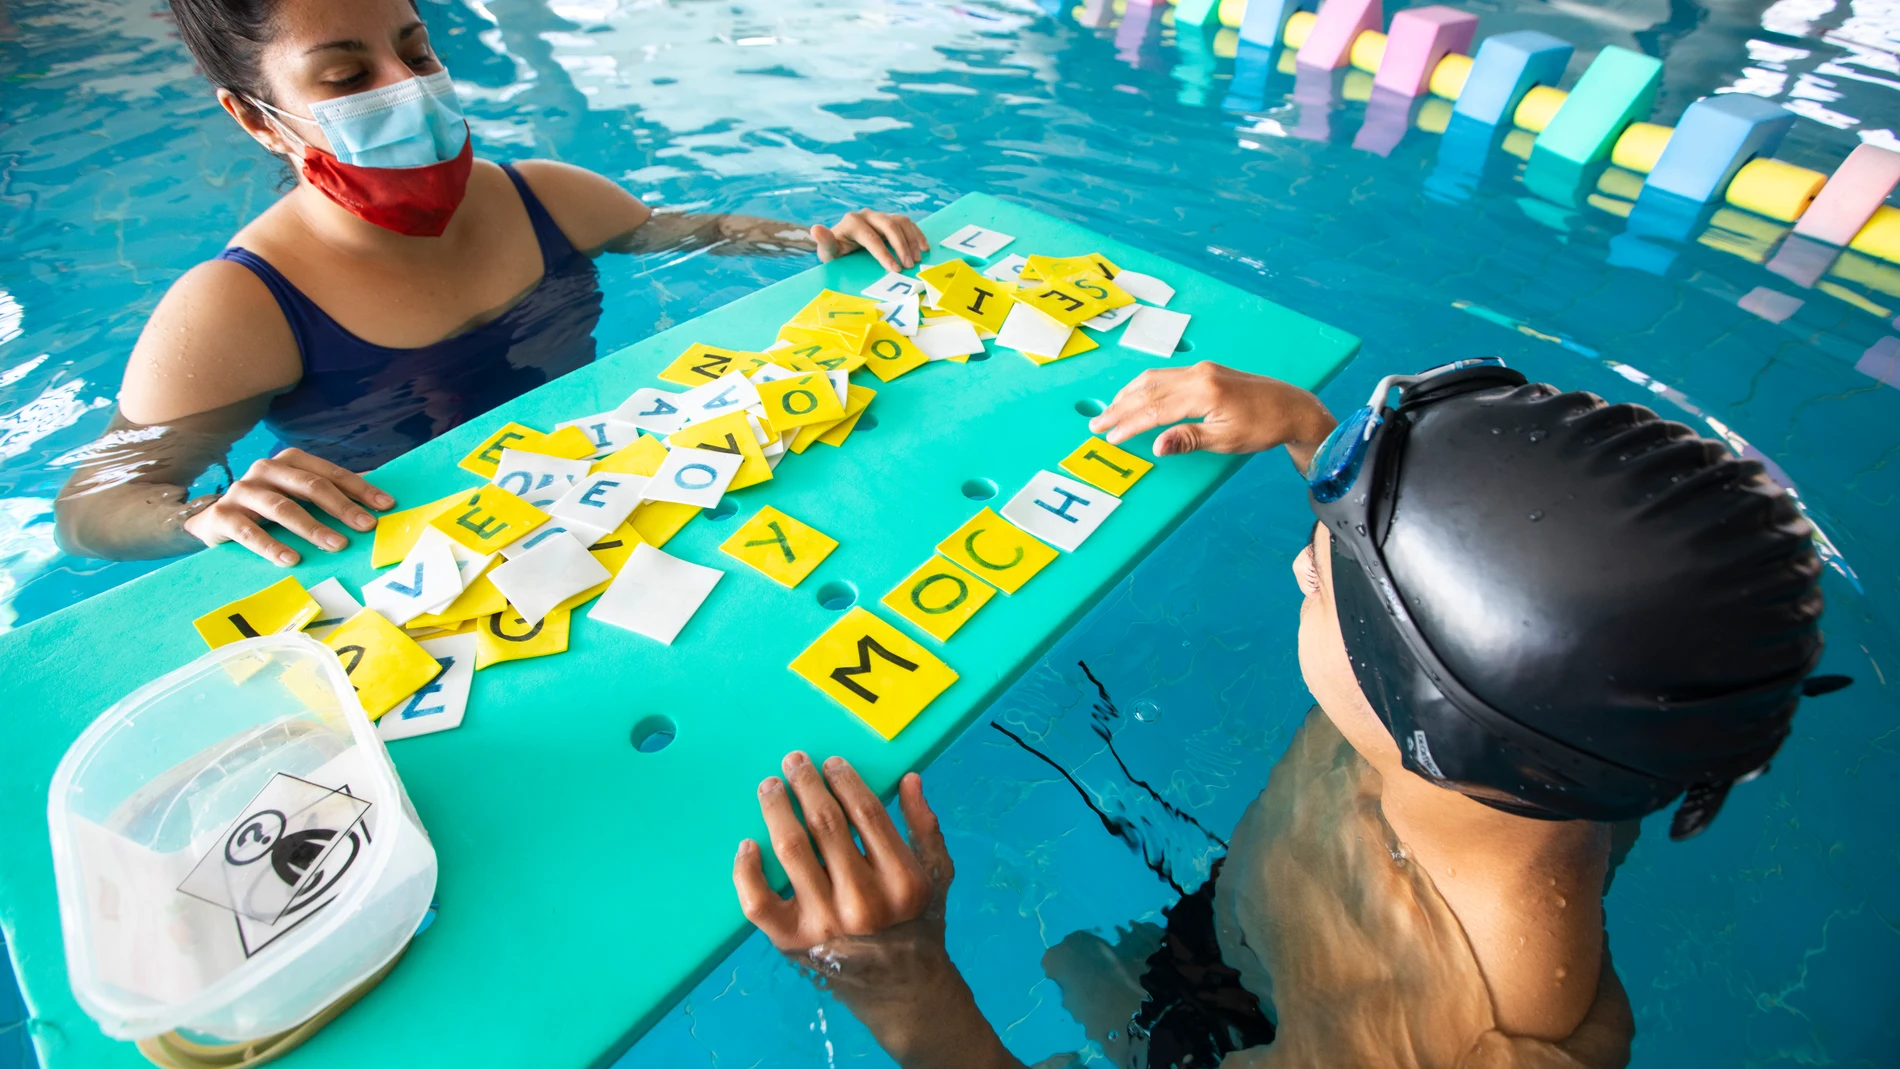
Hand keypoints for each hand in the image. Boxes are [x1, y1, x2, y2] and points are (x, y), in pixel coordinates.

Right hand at [183, 447, 393, 565]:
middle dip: (342, 507)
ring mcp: (242, 491)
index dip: (360, 489)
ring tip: (337, 545)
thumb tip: (380, 498)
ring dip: (312, 528)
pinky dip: (272, 546)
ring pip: (282, 508)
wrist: (215, 520)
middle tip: (367, 526)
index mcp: (290, 461)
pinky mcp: (222, 516)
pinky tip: (292, 560)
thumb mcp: (299, 494)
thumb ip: (332, 492)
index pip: (330, 474)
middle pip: (309, 486)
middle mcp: (265, 470)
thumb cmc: (269, 506)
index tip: (386, 506)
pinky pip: (249, 532)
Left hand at [736, 752, 944, 951]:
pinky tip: (747, 844)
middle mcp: (863, 901)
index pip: (866, 813)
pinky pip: (758, 900)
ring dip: (776, 810)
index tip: (831, 763)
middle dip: (806, 784)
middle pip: (825, 824)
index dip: (845, 781)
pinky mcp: (791, 940)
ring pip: (790, 850)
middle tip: (793, 762)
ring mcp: (824, 922)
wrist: (898, 989)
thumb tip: (909, 780)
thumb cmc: (916, 923)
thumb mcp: (936, 875)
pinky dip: (746, 870)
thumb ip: (924, 827)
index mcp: (902, 881)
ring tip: (770, 788)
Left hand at [812, 210, 929, 271]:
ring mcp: (879, 216)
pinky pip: (907, 223)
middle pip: (889, 226)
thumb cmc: (836, 253)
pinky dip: (917, 234)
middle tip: (909, 266)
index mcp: (851, 222)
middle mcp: (867, 215)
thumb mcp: (827, 252)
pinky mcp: (890, 219)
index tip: (894, 270)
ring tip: (916, 260)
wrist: (842, 247)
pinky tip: (923, 248)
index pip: (871, 237)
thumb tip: (816, 229)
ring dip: (911, 240)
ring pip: (900, 222)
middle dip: (901, 246)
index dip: (884, 253)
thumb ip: (824, 242)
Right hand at [1089, 361, 1336, 467]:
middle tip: (1096, 423)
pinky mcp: (1205, 371)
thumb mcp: (1226, 440)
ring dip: (1128, 394)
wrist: (1291, 407)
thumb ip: (1188, 440)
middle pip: (1148, 391)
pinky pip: (1166, 375)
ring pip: (1154, 379)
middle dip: (1120, 408)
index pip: (1154, 409)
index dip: (1129, 424)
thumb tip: (1157, 447)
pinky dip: (1145, 386)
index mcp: (1203, 392)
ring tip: (1109, 410)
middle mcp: (1198, 375)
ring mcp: (1202, 370)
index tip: (1110, 436)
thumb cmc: (1263, 427)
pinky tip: (1136, 394)